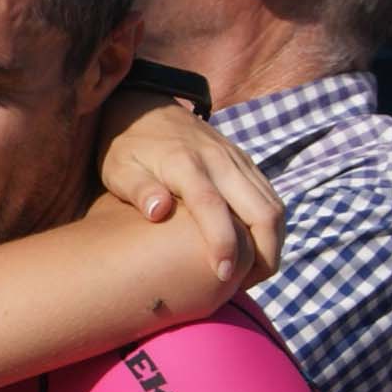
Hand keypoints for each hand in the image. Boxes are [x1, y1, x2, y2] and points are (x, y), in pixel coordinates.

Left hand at [96, 91, 283, 285]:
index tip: (223, 276)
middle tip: (242, 286)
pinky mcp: (245, 162)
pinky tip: (254, 251)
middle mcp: (219, 161)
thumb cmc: (125, 147)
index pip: (213, 206)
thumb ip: (139, 190)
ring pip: (274, 206)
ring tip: (250, 275)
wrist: (144, 105)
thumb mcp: (117, 168)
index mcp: (185, 164)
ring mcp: (237, 160)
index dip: (223, 242)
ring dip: (272, 244)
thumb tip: (160, 212)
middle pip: (262, 210)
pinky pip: (271, 198)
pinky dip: (271, 228)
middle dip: (264, 254)